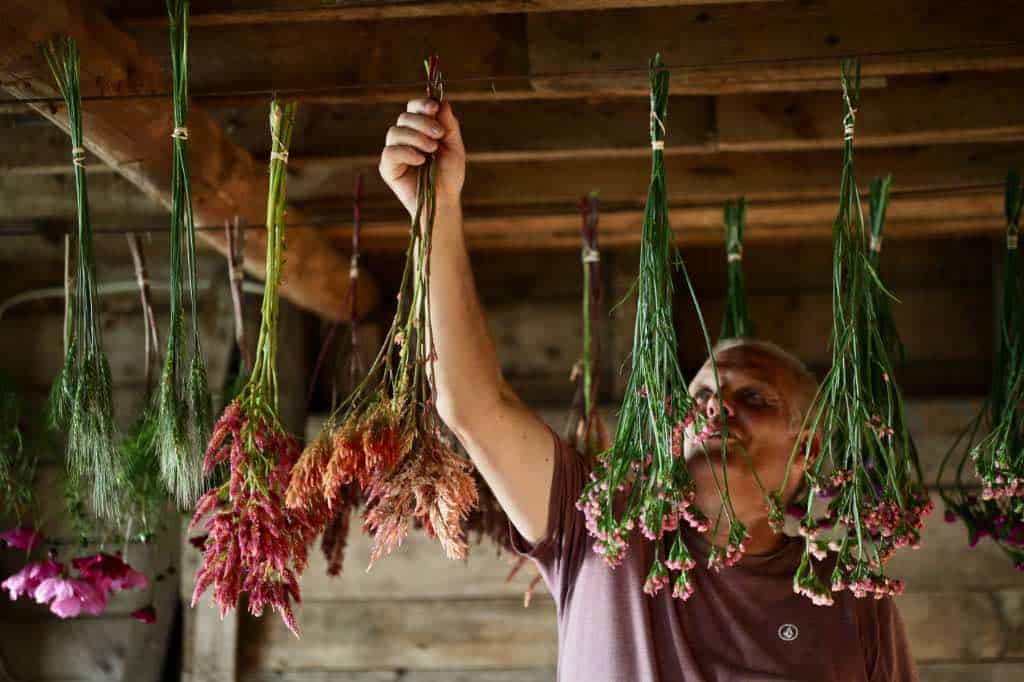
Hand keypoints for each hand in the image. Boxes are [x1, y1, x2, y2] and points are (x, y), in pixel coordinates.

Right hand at [379, 98, 465, 216]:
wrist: (444, 200)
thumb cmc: (449, 175)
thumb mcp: (454, 147)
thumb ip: (449, 124)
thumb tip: (441, 101)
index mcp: (420, 130)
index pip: (413, 108)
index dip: (421, 104)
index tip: (434, 108)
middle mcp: (405, 138)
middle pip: (404, 117)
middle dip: (423, 122)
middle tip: (438, 135)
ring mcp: (395, 152)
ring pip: (395, 132)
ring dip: (416, 137)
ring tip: (432, 150)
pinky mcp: (388, 168)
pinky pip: (390, 152)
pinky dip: (406, 152)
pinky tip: (420, 160)